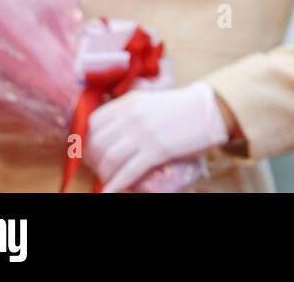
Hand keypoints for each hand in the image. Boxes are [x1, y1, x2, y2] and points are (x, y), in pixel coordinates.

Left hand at [85, 80, 228, 192]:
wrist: (207, 110)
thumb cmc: (179, 107)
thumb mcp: (148, 100)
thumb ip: (128, 111)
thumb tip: (108, 130)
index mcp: (128, 102)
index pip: (92, 123)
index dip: (86, 140)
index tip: (88, 150)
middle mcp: (131, 116)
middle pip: (97, 143)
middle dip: (92, 160)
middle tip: (97, 168)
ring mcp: (143, 134)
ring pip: (109, 159)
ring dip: (103, 174)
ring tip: (107, 178)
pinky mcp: (157, 150)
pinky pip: (128, 172)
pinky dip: (115, 185)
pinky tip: (110, 192)